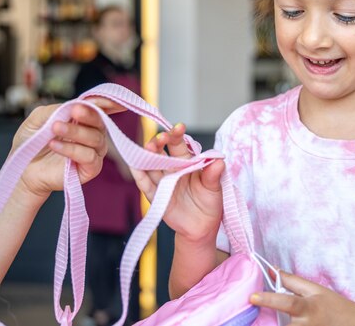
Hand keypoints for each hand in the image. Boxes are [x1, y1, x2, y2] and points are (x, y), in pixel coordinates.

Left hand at [13, 98, 123, 199]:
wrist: (22, 169)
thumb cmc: (31, 143)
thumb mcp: (38, 119)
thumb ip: (56, 109)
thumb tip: (75, 105)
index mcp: (83, 120)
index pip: (100, 108)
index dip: (107, 102)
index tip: (104, 99)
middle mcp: (93, 134)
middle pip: (100, 122)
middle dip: (89, 114)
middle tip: (75, 110)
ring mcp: (94, 152)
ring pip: (95, 138)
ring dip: (76, 131)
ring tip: (54, 128)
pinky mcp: (91, 168)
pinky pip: (89, 156)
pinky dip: (72, 149)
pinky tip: (55, 145)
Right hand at [131, 123, 224, 241]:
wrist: (203, 227)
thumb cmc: (209, 203)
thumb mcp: (215, 188)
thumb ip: (214, 174)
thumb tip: (219, 160)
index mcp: (186, 162)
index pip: (178, 145)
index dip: (177, 135)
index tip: (179, 127)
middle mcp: (171, 169)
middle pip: (161, 152)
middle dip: (159, 142)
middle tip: (162, 137)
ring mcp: (162, 182)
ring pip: (151, 165)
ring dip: (148, 156)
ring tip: (148, 147)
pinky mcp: (156, 197)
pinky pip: (146, 185)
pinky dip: (140, 175)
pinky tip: (135, 165)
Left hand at [250, 271, 354, 325]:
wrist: (354, 325)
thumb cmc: (334, 306)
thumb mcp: (315, 290)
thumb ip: (292, 281)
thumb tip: (272, 270)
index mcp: (308, 307)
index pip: (287, 302)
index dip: (269, 299)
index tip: (252, 297)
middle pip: (280, 325)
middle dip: (266, 323)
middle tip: (253, 318)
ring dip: (274, 325)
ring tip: (267, 321)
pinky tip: (277, 324)